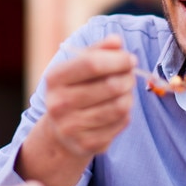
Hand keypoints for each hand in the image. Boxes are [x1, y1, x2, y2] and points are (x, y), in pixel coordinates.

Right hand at [43, 35, 136, 158]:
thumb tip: (116, 41)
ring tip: (125, 91)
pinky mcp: (87, 144)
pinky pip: (121, 123)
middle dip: (128, 77)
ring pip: (119, 106)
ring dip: (129, 95)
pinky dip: (126, 114)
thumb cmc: (75, 89)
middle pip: (110, 86)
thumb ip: (98, 50)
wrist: (61, 131)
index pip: (91, 64)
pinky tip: (118, 109)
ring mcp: (71, 127)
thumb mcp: (79, 67)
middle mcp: (58, 104)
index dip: (117, 59)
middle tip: (131, 75)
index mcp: (55, 79)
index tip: (130, 58)